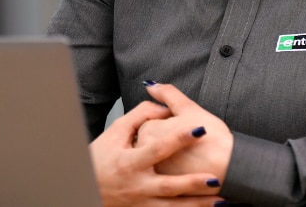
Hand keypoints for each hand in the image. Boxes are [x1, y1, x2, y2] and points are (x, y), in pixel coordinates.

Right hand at [90, 98, 223, 206]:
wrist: (83, 187)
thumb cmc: (99, 158)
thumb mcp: (115, 132)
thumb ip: (139, 116)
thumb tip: (163, 107)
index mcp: (130, 162)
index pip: (159, 148)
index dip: (180, 138)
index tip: (201, 128)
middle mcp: (137, 185)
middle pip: (169, 186)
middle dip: (193, 183)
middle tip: (216, 177)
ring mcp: (141, 202)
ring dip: (197, 204)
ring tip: (222, 200)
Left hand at [135, 82, 233, 180]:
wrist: (231, 169)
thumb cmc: (213, 139)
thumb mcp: (189, 109)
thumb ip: (167, 94)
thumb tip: (151, 85)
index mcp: (148, 132)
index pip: (148, 123)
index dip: (168, 123)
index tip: (183, 127)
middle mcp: (145, 154)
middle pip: (148, 143)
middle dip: (164, 140)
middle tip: (187, 144)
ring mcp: (153, 173)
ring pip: (153, 161)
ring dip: (167, 157)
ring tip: (186, 157)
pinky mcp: (163, 189)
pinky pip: (162, 178)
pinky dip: (172, 172)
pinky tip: (186, 170)